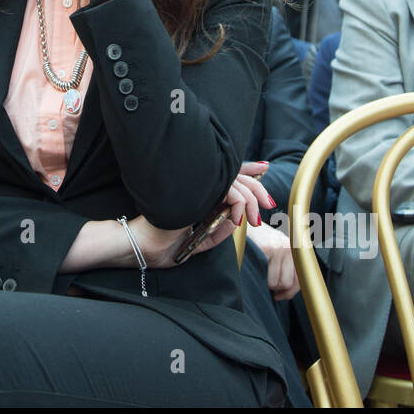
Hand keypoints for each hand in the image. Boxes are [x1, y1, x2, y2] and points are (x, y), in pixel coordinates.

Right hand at [134, 168, 273, 267]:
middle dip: (258, 187)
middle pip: (236, 174)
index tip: (263, 167)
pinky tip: (239, 219)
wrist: (145, 246)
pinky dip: (239, 206)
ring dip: (251, 203)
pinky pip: (231, 193)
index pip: (226, 173)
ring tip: (254, 221)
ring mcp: (197, 184)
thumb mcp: (201, 238)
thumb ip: (219, 228)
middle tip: (268, 203)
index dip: (247, 168)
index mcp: (199, 190)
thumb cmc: (164, 244)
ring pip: (237, 185)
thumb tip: (240, 218)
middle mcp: (199, 183)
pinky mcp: (198, 190)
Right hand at [246, 220, 299, 300]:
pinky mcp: (265, 249)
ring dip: (265, 283)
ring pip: (274, 282)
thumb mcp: (276, 246)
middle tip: (266, 284)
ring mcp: (278, 248)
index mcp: (294, 249)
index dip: (289, 292)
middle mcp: (289, 248)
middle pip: (286, 283)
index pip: (299, 279)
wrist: (243, 220)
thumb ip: (285, 263)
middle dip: (275, 289)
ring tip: (259, 275)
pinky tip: (253, 270)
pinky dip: (257, 277)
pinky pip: (263, 275)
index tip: (280, 296)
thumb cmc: (258, 237)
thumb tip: (287, 290)